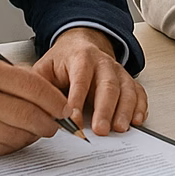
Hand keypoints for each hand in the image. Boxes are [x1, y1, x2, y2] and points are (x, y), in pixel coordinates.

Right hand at [0, 55, 71, 155]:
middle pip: (26, 113)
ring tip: (37, 131)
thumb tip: (51, 96)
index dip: (54, 100)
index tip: (64, 108)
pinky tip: (17, 139)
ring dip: (32, 136)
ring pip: (15, 134)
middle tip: (56, 124)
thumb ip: (14, 77)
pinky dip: (14, 145)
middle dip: (48, 122)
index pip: (31, 86)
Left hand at [32, 27, 146, 136]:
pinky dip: (140, 107)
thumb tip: (34, 108)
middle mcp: (103, 63)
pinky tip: (137, 120)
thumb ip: (39, 86)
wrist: (81, 44)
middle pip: (108, 85)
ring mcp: (118, 71)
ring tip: (119, 129)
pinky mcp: (128, 80)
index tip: (72, 121)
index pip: (80, 79)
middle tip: (100, 130)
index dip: (77, 100)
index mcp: (80, 57)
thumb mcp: (44, 68)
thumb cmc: (62, 61)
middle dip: (105, 109)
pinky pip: (138, 92)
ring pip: (126, 90)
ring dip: (124, 110)